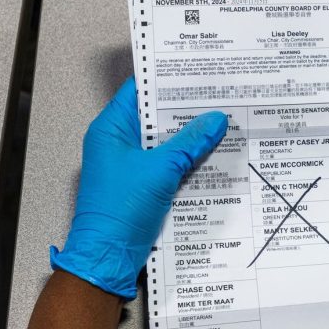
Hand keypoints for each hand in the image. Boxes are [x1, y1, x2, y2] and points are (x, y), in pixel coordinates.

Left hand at [50, 77, 227, 298]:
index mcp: (112, 129)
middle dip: (185, 109)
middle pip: (154, 116)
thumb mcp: (160, 170)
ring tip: (220, 121)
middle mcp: (119, 142)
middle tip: (217, 97)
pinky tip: (211, 153)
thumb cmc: (119, 211)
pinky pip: (168, 162)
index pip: (139, 91)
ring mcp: (131, 164)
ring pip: (164, 141)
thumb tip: (215, 120)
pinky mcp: (143, 183)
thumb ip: (189, 143)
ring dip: (189, 135)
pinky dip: (187, 158)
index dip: (165, 79)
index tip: (194, 72)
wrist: (108, 256)